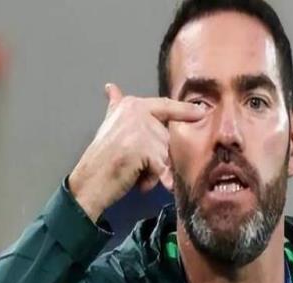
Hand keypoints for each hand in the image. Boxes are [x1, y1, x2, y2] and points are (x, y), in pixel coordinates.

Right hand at [68, 83, 204, 221]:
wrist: (90, 182)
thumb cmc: (102, 158)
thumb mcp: (110, 126)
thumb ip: (117, 107)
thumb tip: (111, 87)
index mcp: (132, 104)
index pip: (166, 105)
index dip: (185, 110)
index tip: (202, 112)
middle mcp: (137, 112)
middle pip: (168, 136)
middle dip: (159, 157)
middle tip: (138, 167)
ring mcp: (141, 130)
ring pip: (167, 153)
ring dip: (155, 170)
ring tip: (136, 174)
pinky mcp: (144, 149)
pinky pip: (163, 167)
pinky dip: (158, 179)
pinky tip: (146, 183)